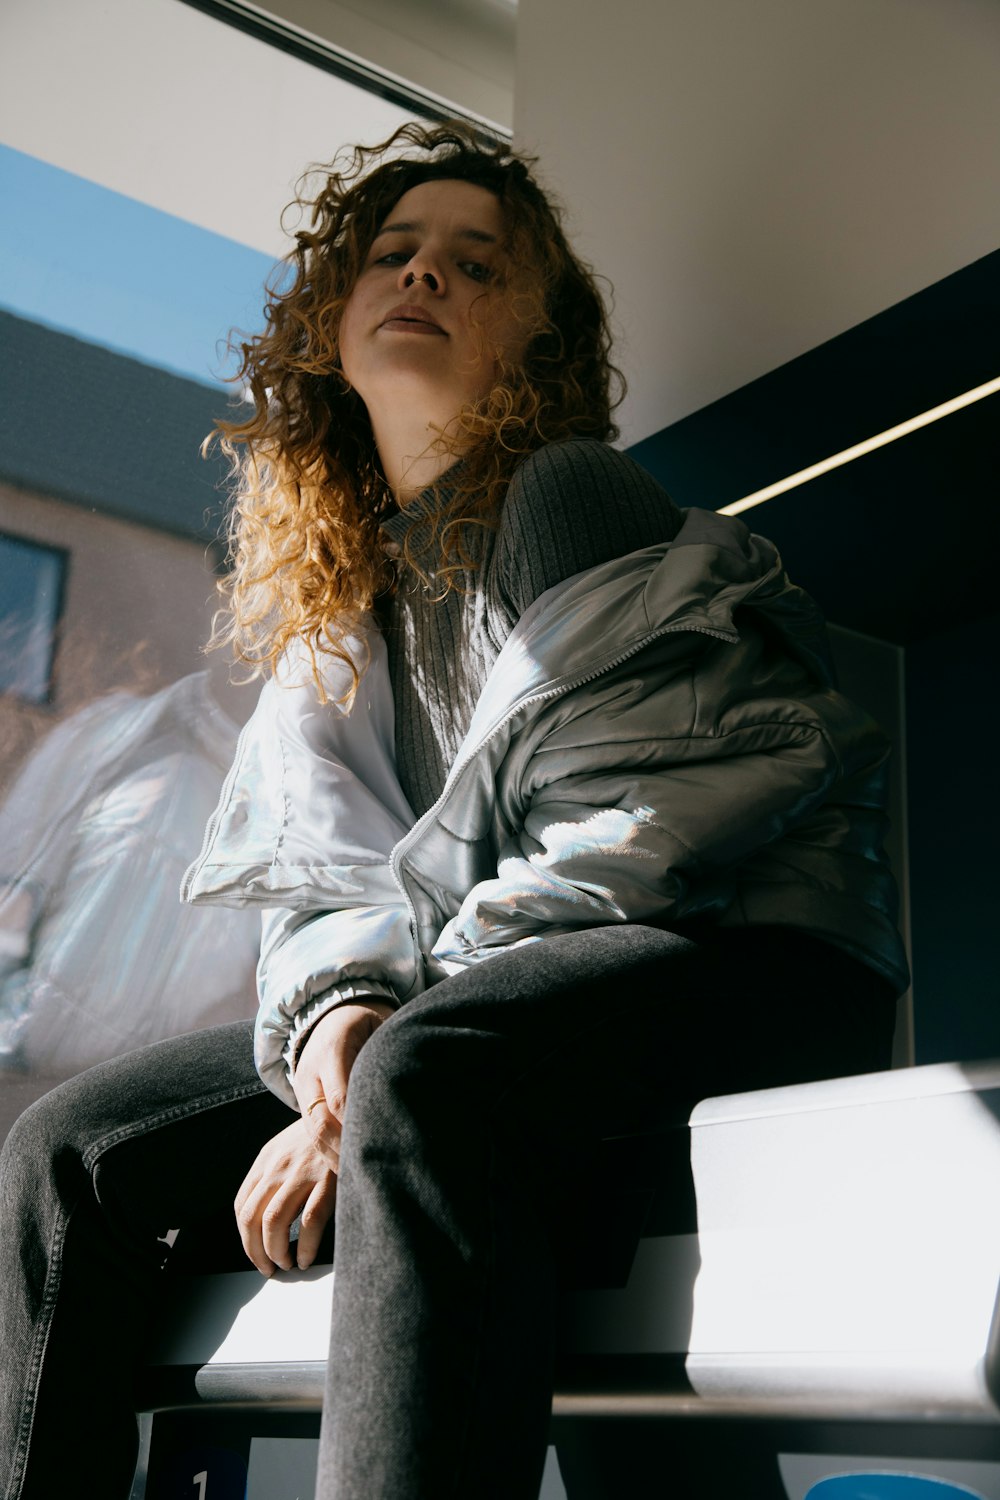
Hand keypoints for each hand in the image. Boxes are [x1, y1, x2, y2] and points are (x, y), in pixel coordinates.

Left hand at [234, 1118, 336, 1275]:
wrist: (347, 1110)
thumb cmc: (319, 1138)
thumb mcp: (288, 1148)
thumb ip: (273, 1175)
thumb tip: (263, 1220)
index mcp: (266, 1160)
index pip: (242, 1206)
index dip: (245, 1238)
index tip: (256, 1254)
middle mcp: (278, 1166)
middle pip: (251, 1218)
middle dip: (256, 1251)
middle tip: (268, 1268)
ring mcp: (302, 1172)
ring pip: (274, 1222)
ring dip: (275, 1252)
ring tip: (286, 1264)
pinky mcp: (328, 1179)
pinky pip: (309, 1221)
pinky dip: (303, 1247)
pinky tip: (305, 1258)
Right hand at [293, 1000, 394, 1171]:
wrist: (335, 1012)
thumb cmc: (369, 1020)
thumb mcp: (381, 1026)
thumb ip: (388, 1056)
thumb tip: (411, 1085)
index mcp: (333, 1047)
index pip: (341, 1097)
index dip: (358, 1124)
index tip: (383, 1143)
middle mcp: (310, 1070)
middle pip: (321, 1121)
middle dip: (345, 1149)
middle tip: (371, 1169)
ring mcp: (302, 1086)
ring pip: (312, 1132)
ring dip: (335, 1156)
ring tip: (360, 1177)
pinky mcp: (301, 1099)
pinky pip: (310, 1133)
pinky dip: (328, 1152)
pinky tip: (348, 1168)